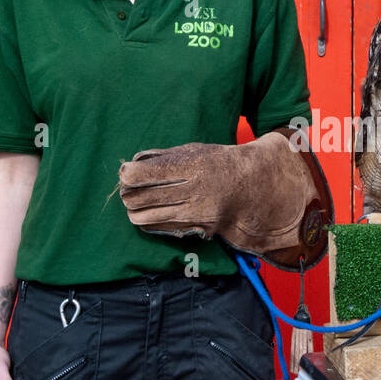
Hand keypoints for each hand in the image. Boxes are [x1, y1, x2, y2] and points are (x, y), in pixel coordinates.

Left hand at [117, 127, 332, 269]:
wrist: (254, 186)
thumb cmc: (218, 163)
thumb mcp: (194, 151)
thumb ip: (162, 157)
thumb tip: (129, 167)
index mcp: (191, 165)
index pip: (144, 174)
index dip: (127, 175)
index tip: (126, 174)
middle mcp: (194, 190)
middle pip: (140, 197)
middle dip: (127, 195)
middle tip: (127, 191)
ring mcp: (197, 212)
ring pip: (146, 217)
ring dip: (135, 211)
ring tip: (135, 204)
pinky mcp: (199, 228)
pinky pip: (161, 228)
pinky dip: (149, 222)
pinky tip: (149, 215)